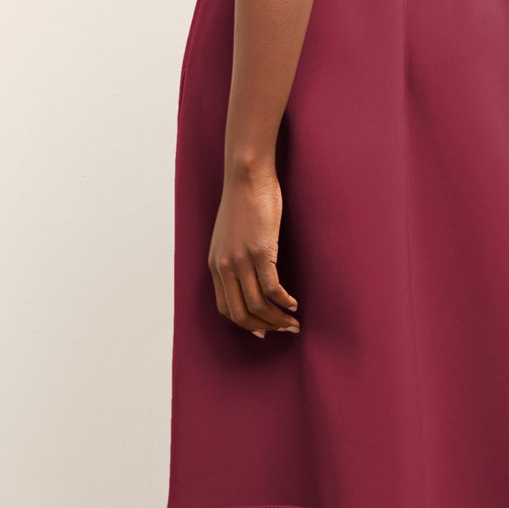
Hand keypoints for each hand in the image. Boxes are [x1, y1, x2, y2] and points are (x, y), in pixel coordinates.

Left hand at [208, 165, 299, 337]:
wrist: (247, 176)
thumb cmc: (243, 202)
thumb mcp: (229, 235)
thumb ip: (233, 257)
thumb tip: (248, 275)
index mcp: (215, 264)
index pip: (225, 308)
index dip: (245, 324)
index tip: (263, 330)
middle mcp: (224, 267)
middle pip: (241, 313)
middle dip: (264, 328)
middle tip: (283, 330)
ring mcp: (241, 260)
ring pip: (258, 305)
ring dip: (278, 319)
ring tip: (294, 321)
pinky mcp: (260, 252)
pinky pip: (272, 288)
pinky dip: (284, 301)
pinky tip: (294, 303)